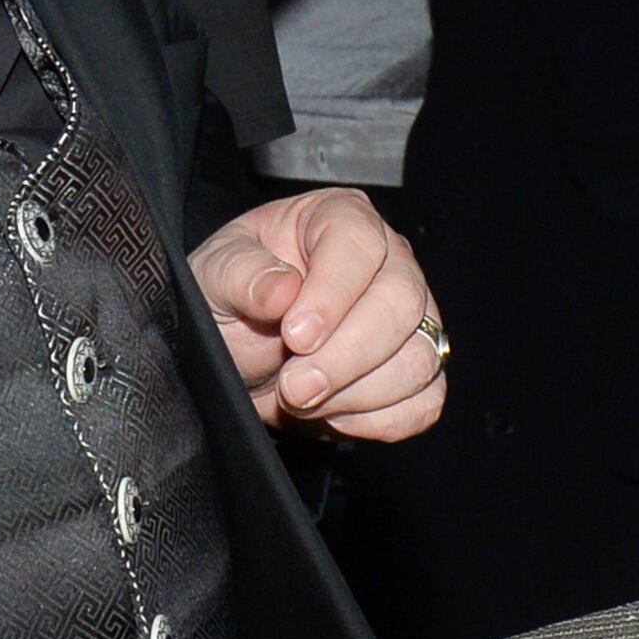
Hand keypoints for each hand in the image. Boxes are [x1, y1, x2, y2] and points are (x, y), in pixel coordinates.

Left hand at [190, 187, 445, 441]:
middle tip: (294, 385)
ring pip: (419, 359)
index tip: (294, 336)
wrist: (236, 352)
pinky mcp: (417, 371)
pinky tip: (331, 411)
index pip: (359, 244)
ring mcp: (412, 318)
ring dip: (355, 394)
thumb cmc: (231, 296)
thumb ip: (241, 275)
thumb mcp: (215, 275)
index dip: (331, 294)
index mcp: (339, 218)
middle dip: (345, 356)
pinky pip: (423, 403)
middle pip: (401, 304)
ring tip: (300, 397)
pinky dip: (377, 420)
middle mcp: (389, 261)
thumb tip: (281, 290)